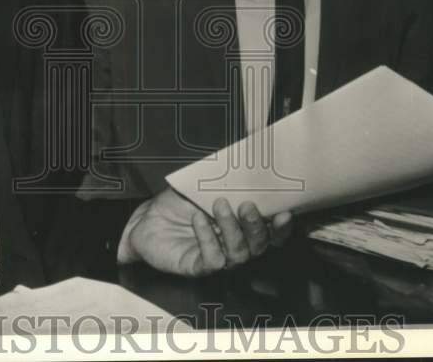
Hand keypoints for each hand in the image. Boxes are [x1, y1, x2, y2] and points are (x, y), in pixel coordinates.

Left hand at [117, 188, 292, 276]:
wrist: (148, 218)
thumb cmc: (179, 202)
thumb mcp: (205, 185)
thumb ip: (228, 182)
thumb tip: (247, 165)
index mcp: (242, 226)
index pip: (271, 233)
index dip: (281, 228)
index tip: (284, 213)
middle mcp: (235, 245)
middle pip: (260, 246)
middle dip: (256, 226)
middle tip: (246, 206)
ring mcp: (219, 258)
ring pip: (239, 254)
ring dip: (231, 229)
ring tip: (218, 206)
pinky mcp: (199, 267)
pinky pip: (213, 260)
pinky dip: (207, 238)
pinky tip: (198, 220)